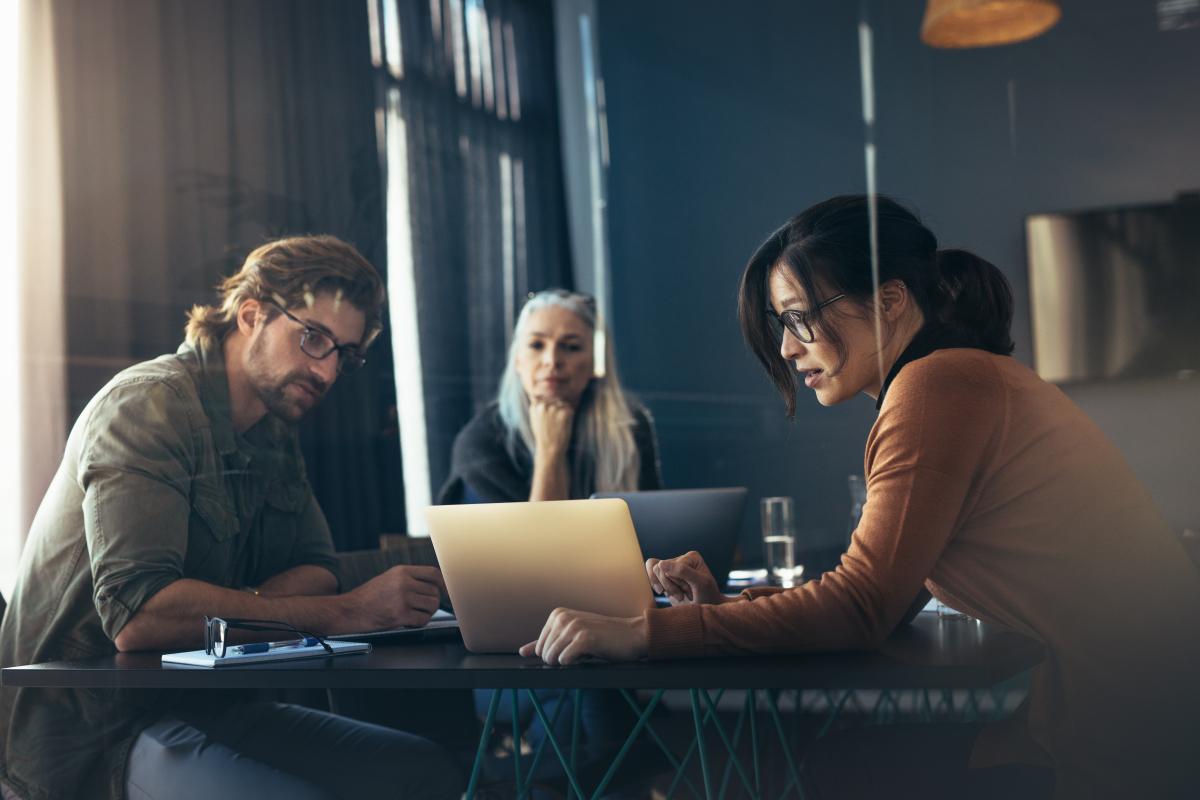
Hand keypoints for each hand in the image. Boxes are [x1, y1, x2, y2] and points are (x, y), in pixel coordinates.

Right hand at [346, 565, 445, 629]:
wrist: (349, 610)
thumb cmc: (368, 597)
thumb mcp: (389, 578)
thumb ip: (409, 579)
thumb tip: (434, 585)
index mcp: (402, 571)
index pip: (433, 574)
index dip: (443, 584)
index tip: (446, 592)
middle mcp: (404, 582)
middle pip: (435, 592)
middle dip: (432, 603)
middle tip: (421, 608)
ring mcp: (402, 598)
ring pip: (432, 606)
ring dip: (427, 613)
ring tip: (415, 614)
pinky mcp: (400, 615)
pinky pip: (423, 619)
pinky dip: (420, 623)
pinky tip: (409, 622)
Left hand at [519, 608, 647, 664]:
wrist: (633, 635)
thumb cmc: (603, 637)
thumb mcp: (572, 636)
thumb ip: (547, 643)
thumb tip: (522, 652)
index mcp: (557, 614)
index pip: (539, 647)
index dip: (557, 655)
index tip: (575, 647)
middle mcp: (563, 617)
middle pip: (545, 654)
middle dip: (562, 659)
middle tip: (583, 650)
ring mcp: (573, 627)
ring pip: (553, 658)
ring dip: (570, 662)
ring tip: (587, 651)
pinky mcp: (584, 638)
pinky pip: (565, 661)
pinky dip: (576, 663)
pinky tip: (590, 653)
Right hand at [529, 399, 574, 458]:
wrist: (550, 449)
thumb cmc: (543, 435)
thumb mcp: (534, 419)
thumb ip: (536, 407)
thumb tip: (536, 395)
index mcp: (535, 405)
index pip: (546, 398)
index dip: (550, 407)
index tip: (550, 419)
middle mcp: (543, 405)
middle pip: (555, 399)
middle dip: (558, 408)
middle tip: (555, 423)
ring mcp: (554, 408)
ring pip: (563, 403)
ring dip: (564, 412)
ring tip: (558, 425)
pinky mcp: (564, 412)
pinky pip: (570, 408)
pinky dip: (570, 416)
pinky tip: (564, 425)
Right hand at [646, 551, 727, 605]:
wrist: (705, 612)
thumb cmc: (707, 597)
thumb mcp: (700, 583)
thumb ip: (683, 571)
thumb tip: (661, 563)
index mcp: (690, 557)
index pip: (671, 564)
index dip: (676, 581)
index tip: (691, 590)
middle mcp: (680, 560)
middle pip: (659, 567)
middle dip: (670, 585)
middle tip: (683, 594)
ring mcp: (671, 570)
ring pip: (654, 572)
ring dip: (666, 588)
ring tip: (679, 595)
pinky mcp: (665, 579)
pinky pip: (651, 576)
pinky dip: (656, 586)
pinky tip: (666, 593)